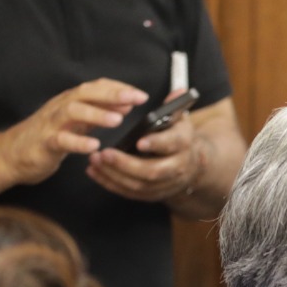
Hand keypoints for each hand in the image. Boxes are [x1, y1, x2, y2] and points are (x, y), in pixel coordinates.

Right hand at [0, 79, 146, 185]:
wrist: (9, 155)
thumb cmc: (47, 136)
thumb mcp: (75, 122)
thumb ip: (98, 112)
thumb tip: (126, 103)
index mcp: (70, 101)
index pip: (95, 87)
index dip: (118, 88)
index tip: (140, 94)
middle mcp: (60, 107)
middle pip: (85, 93)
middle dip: (112, 94)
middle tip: (136, 99)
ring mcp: (50, 124)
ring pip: (72, 111)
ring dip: (96, 113)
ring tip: (118, 120)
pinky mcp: (43, 143)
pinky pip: (60, 140)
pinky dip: (77, 142)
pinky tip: (94, 146)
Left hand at [85, 90, 206, 202]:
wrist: (192, 166)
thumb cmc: (178, 137)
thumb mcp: (180, 121)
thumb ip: (174, 107)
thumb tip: (178, 91)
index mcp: (184, 145)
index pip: (172, 144)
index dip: (156, 144)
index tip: (138, 141)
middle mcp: (178, 167)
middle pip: (152, 171)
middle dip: (126, 164)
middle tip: (104, 153)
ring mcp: (165, 184)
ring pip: (138, 185)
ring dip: (114, 174)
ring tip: (94, 160)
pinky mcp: (152, 194)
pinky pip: (130, 193)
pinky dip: (110, 184)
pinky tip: (95, 172)